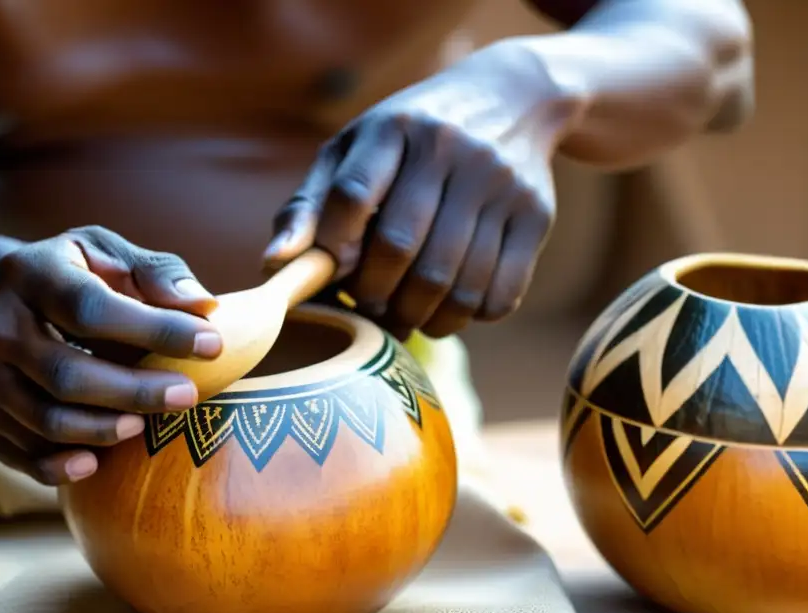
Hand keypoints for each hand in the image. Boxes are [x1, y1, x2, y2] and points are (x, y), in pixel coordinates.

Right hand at [0, 226, 221, 485]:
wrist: (12, 304)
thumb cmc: (81, 278)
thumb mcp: (113, 256)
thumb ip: (158, 274)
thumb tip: (203, 305)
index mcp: (30, 273)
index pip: (92, 308)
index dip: (155, 330)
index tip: (211, 345)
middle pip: (66, 372)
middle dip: (134, 390)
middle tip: (186, 396)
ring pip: (44, 418)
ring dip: (102, 429)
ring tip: (146, 425)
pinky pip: (18, 453)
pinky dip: (58, 466)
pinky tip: (95, 464)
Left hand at [266, 44, 574, 338]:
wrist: (513, 99)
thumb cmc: (410, 140)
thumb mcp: (355, 151)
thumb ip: (310, 206)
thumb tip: (272, 266)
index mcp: (394, 128)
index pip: (353, 194)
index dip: (334, 247)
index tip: (332, 273)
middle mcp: (450, 149)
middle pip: (400, 247)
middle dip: (374, 295)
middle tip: (369, 309)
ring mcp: (498, 183)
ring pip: (452, 282)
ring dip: (420, 318)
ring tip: (406, 318)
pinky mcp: (535, 215)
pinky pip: (499, 293)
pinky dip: (469, 317)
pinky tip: (450, 308)